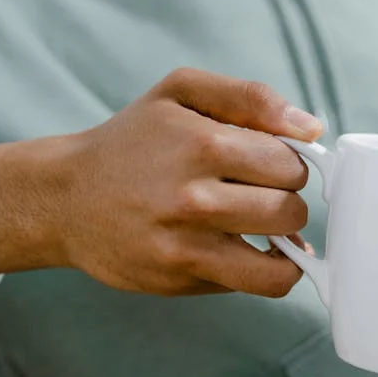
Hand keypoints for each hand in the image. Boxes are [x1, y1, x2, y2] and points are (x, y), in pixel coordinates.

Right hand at [56, 68, 322, 296]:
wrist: (66, 197)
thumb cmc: (134, 142)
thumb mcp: (182, 92)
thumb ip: (251, 98)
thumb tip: (312, 128)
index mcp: (203, 143)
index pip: (291, 162)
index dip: (289, 163)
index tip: (270, 165)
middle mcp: (195, 196)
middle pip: (291, 208)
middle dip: (286, 200)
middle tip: (261, 194)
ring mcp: (186, 243)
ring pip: (282, 252)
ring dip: (284, 239)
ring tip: (263, 226)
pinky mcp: (180, 277)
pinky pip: (258, 283)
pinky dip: (272, 272)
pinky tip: (258, 255)